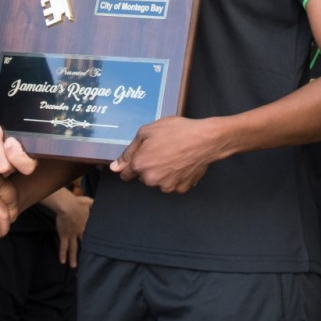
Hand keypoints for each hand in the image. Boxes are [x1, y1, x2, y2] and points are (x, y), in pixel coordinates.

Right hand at [54, 194, 92, 267]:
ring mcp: (72, 235)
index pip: (92, 235)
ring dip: (73, 258)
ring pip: (73, 249)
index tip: (99, 247)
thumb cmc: (78, 203)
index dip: (95, 241)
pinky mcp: (64, 235)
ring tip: (74, 267)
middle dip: (86, 252)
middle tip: (89, 261)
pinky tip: (62, 262)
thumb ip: (94, 204)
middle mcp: (80, 232)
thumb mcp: (89, 202)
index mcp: (87, 225)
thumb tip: (99, 203)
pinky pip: (63, 246)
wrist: (68, 206)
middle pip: (85, 244)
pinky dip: (62, 254)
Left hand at [109, 116, 223, 192]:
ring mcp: (167, 186)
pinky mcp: (181, 188)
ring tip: (175, 155)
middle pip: (144, 177)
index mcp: (140, 165)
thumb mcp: (147, 132)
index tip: (141, 159)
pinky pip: (174, 184)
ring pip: (159, 181)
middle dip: (149, 167)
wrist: (205, 139)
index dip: (132, 165)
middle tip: (162, 150)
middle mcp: (151, 179)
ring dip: (163, 172)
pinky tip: (183, 163)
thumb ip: (129, 151)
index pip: (126, 174)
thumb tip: (115, 167)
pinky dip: (177, 176)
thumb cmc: (176, 131)